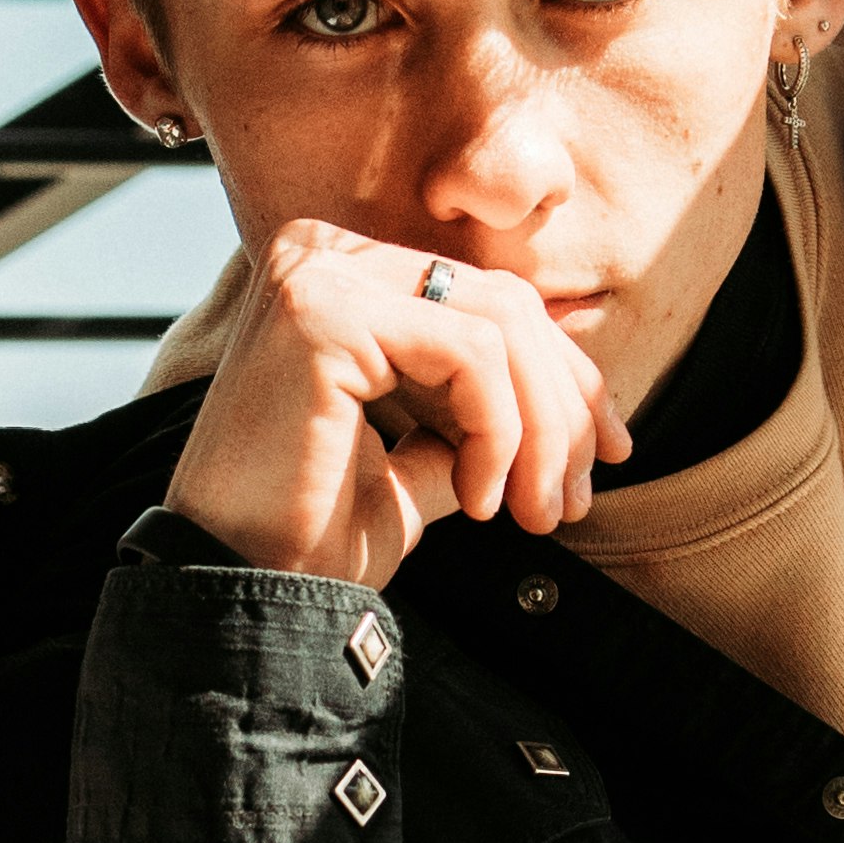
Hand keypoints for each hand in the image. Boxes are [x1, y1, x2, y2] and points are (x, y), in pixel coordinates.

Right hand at [164, 216, 628, 584]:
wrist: (239, 590)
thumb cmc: (313, 534)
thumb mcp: (418, 458)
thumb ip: (476, 411)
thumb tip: (571, 401)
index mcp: (340, 274)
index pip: (486, 301)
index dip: (563, 379)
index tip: (603, 456)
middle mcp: (320, 252)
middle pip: (502, 305)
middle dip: (561, 408)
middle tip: (571, 502)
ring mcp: (317, 270)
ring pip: (499, 326)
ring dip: (539, 431)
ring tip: (529, 512)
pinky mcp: (324, 309)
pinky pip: (470, 354)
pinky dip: (498, 432)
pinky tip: (476, 499)